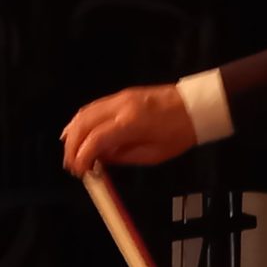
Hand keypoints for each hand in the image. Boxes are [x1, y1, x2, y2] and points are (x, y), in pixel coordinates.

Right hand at [61, 83, 194, 174]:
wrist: (196, 106)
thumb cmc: (180, 133)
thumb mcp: (153, 155)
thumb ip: (123, 157)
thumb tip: (100, 159)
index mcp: (131, 123)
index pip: (95, 140)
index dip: (82, 157)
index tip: (79, 171)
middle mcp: (121, 106)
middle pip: (83, 123)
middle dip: (72, 146)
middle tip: (71, 164)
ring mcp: (120, 97)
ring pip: (85, 112)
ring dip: (73, 132)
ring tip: (70, 151)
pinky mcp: (122, 95)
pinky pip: (94, 107)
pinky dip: (82, 120)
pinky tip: (78, 132)